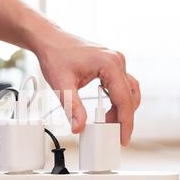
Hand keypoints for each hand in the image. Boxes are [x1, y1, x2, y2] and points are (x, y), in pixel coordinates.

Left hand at [34, 29, 140, 145]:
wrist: (49, 40)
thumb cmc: (55, 55)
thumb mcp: (62, 85)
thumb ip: (72, 108)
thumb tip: (79, 127)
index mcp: (110, 64)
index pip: (124, 99)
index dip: (125, 122)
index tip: (124, 138)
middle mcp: (117, 60)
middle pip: (130, 96)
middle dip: (123, 118)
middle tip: (114, 134)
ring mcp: (115, 61)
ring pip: (129, 91)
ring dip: (121, 109)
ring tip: (108, 123)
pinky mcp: (111, 64)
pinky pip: (121, 85)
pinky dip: (117, 99)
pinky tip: (107, 110)